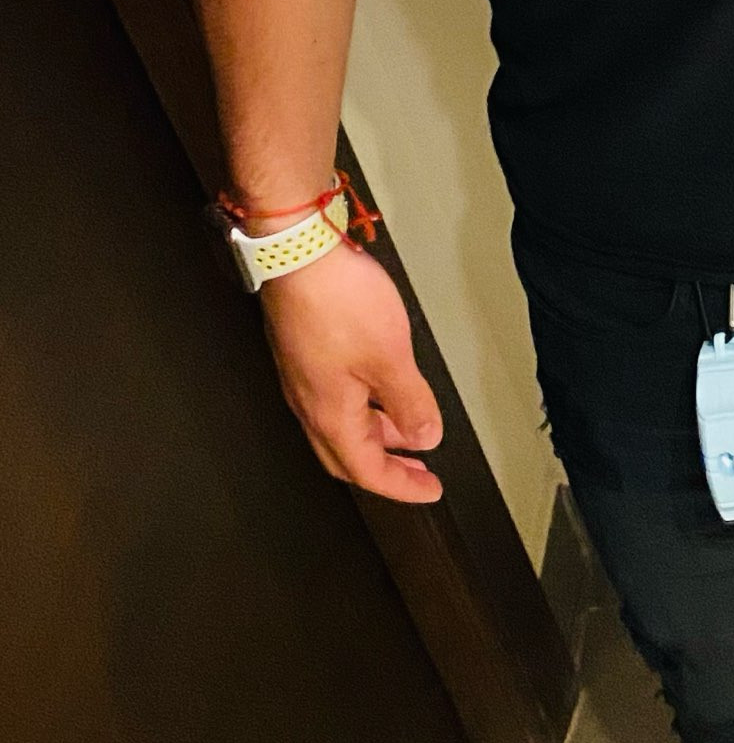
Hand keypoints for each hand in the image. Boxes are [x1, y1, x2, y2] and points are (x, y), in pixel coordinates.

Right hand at [258, 240, 444, 502]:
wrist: (296, 252)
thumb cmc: (337, 301)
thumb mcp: (390, 358)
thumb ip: (410, 402)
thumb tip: (425, 437)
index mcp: (330, 415)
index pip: (367, 470)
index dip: (402, 486)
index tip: (430, 490)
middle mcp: (310, 403)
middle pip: (348, 453)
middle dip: (386, 465)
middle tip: (419, 470)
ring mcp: (303, 377)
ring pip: (341, 424)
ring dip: (377, 431)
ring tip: (409, 426)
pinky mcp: (304, 351)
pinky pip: (335, 396)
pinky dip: (364, 404)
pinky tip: (381, 386)